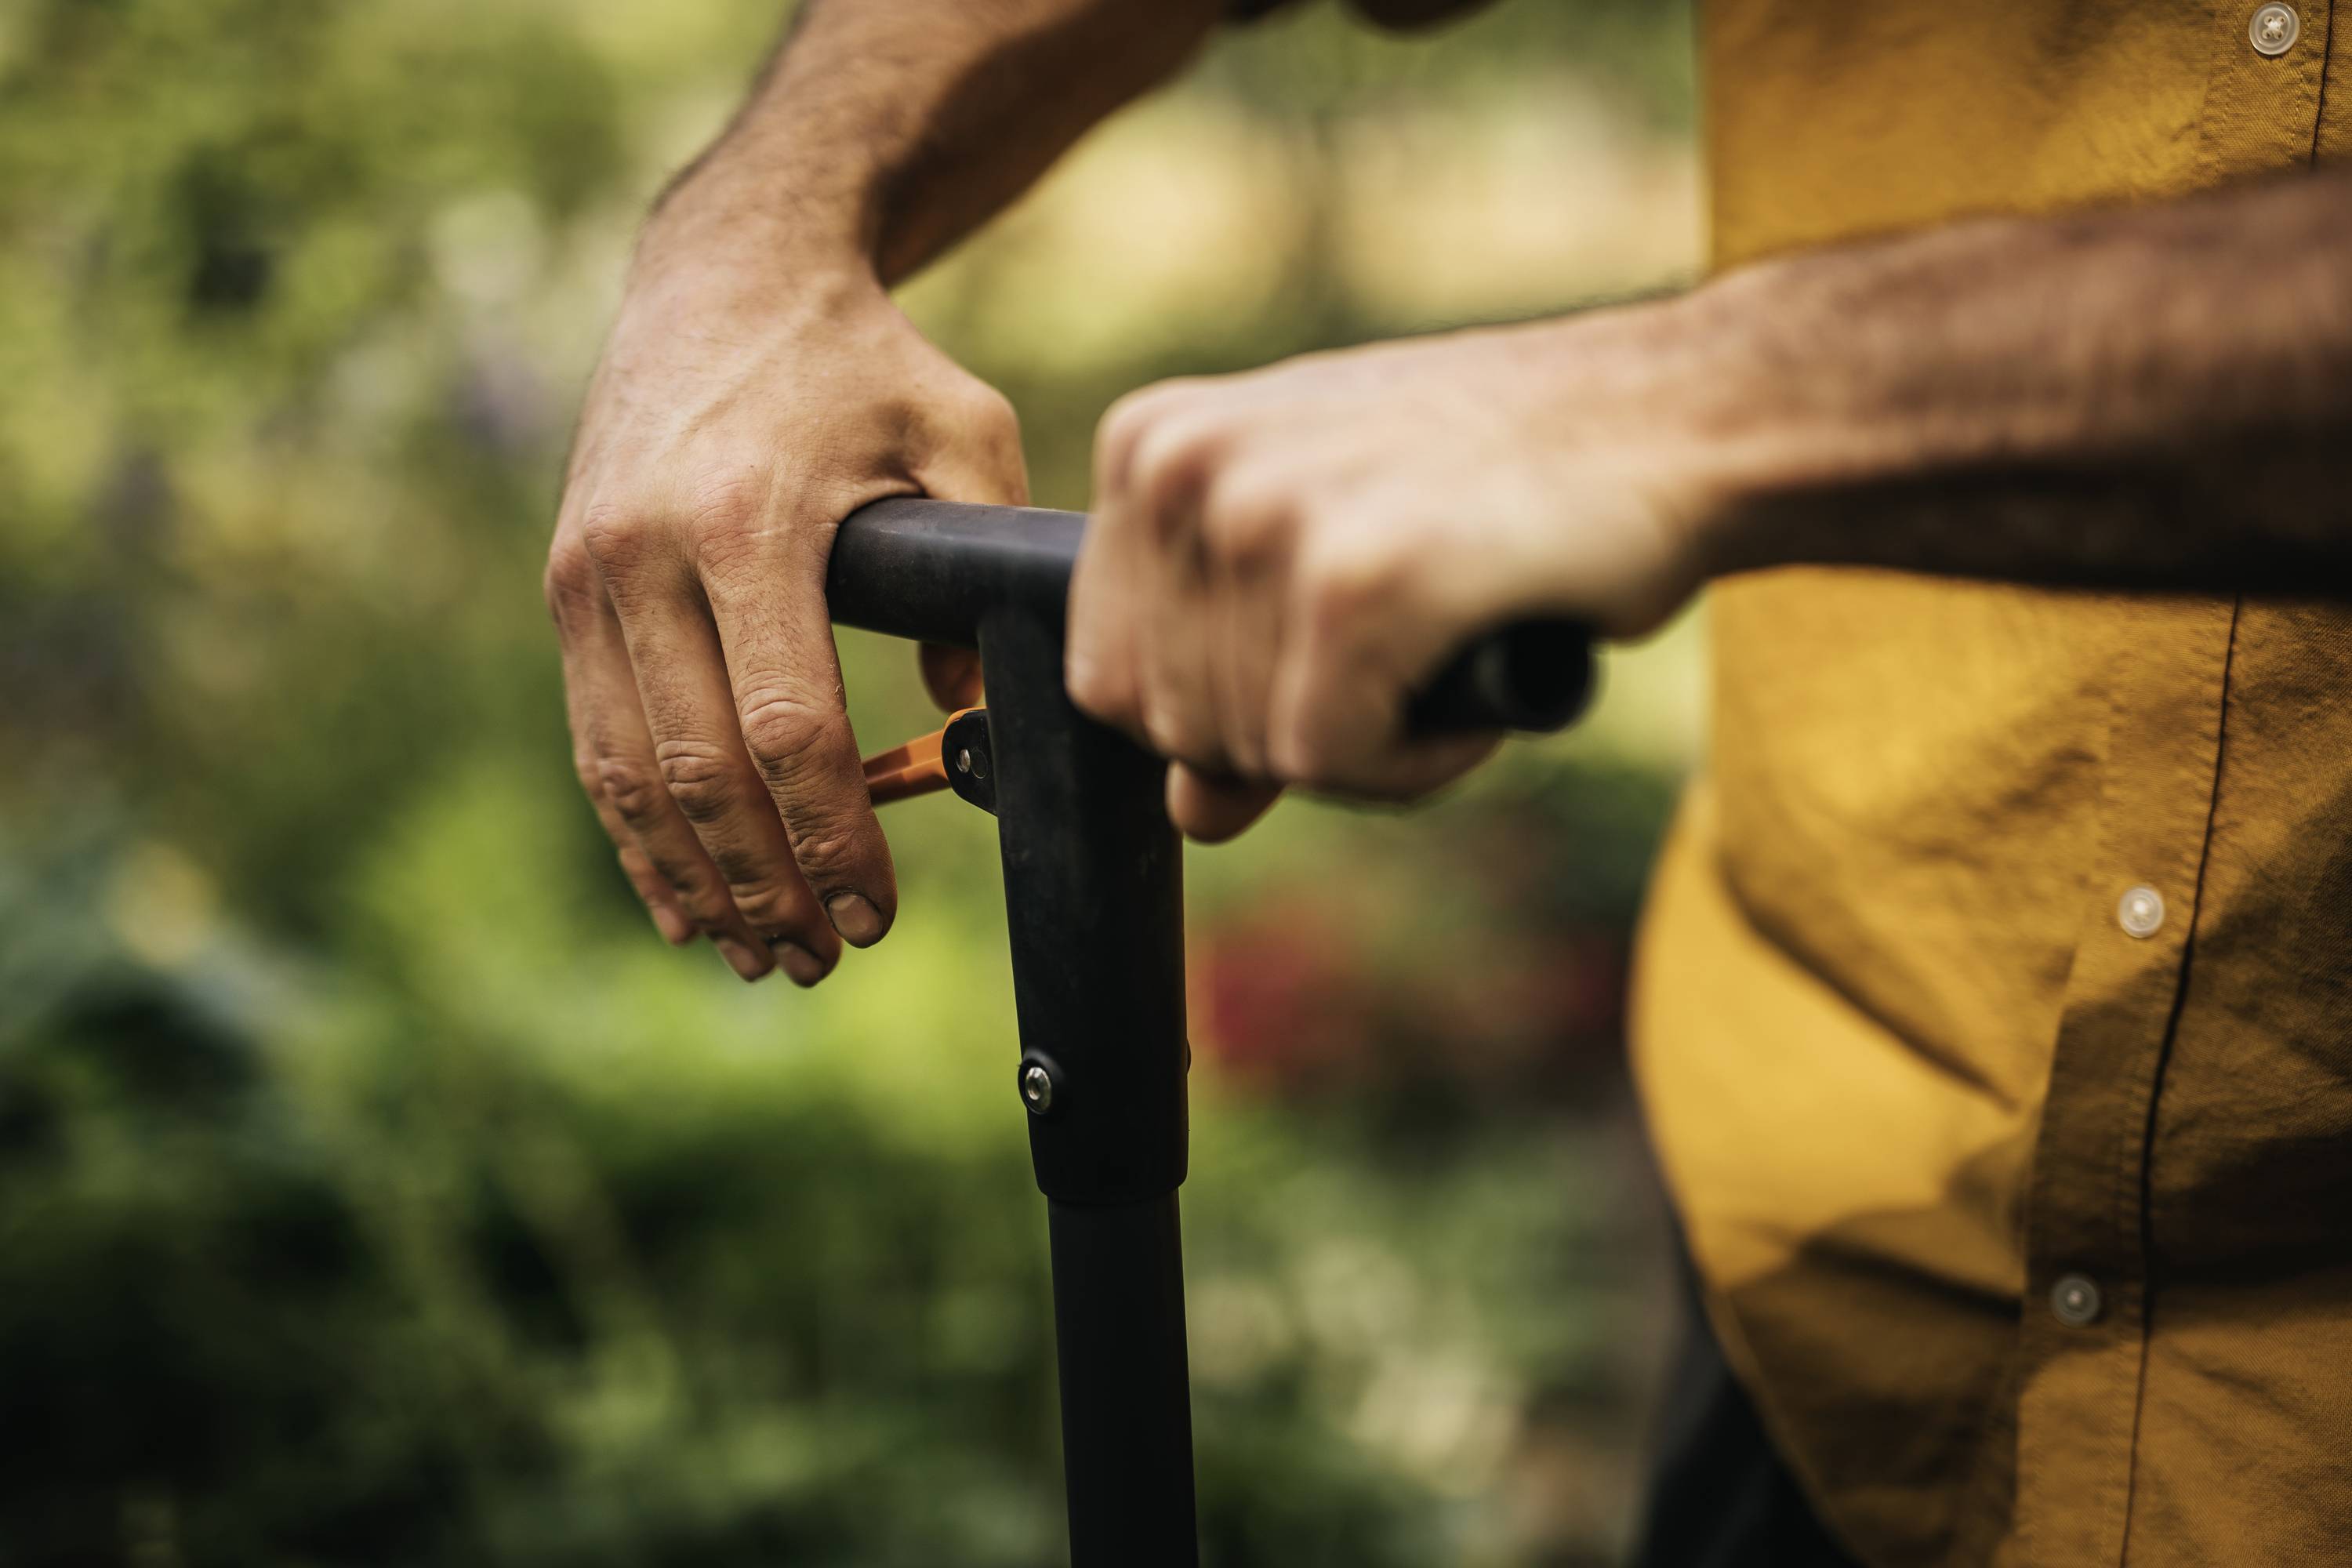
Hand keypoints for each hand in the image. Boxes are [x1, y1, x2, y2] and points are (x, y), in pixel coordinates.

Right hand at [546, 186, 1022, 983]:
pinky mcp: (564, 587)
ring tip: (763, 956)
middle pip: (702, 774)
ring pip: (632, 775)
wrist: (724, 274)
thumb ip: (982, 556)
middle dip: (768, 886)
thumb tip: (966, 708)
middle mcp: (644, 555)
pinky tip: (684, 899)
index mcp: (748, 522)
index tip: (878, 914)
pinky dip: (636, 835)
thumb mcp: (961, 430)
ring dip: (699, 881)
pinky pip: (595, 741)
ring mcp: (587, 574)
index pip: (787, 731)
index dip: (833, 840)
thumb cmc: (863, 361)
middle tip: (827, 960)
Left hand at [1065, 306, 1715, 841]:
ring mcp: (1262, 518)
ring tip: (1454, 629)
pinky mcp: (1353, 583)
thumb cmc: (1503, 482)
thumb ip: (1237, 670)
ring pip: (1256, 756)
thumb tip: (1190, 812)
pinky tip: (1483, 656)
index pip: (1108, 678)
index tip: (1329, 650)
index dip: (1222, 711)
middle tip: (1412, 641)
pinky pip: (1334, 764)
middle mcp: (1183, 467)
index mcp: (1151, 445)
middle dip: (1299, 731)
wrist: (1680, 417)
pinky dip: (1422, 757)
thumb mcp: (1332, 551)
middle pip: (1177, 732)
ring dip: (1373, 742)